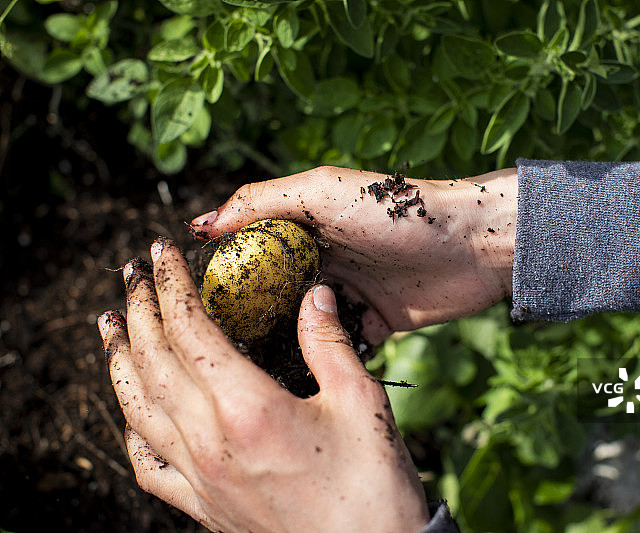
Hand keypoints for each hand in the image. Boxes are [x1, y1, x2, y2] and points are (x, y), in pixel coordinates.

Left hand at [97, 239, 429, 532]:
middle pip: (152, 361)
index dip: (170, 285)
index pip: (190, 330)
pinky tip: (133, 409)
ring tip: (110, 325)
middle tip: (132, 274)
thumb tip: (315, 294)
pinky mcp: (203, 507)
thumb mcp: (361, 402)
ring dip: (119, 359)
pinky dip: (132, 427)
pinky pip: (148, 464)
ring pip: (137, 408)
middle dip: (138, 310)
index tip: (159, 253)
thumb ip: (330, 342)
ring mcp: (200, 479)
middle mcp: (211, 443)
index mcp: (249, 410)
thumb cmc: (374, 485)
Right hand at [190, 166, 517, 343]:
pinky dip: (325, 357)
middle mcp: (324, 259)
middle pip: (273, 292)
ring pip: (304, 323)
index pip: (251, 251)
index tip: (192, 304)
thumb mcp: (322, 192)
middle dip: (249, 317)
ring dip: (284, 342)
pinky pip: (342, 344)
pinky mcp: (377, 321)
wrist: (474, 245)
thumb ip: (263, 202)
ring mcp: (351, 292)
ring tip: (253, 369)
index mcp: (306, 225)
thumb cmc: (398, 211)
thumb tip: (201, 224)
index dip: (223, 275)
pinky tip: (302, 378)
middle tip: (218, 348)